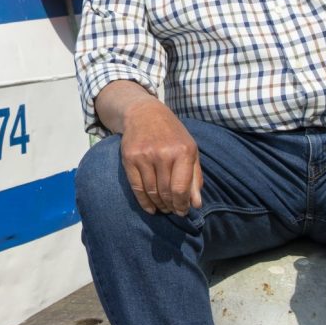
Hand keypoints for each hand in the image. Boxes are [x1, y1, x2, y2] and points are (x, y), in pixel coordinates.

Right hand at [119, 99, 202, 215]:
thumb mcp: (190, 150)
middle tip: (173, 211)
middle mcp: (163, 153)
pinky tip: (150, 208)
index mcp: (183, 151)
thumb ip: (195, 177)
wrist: (144, 113)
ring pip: (151, 192)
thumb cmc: (172, 134)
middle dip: (171, 206)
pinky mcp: (129, 158)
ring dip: (158, 205)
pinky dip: (144, 202)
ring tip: (163, 208)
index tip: (183, 211)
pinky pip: (136, 187)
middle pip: (166, 192)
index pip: (180, 189)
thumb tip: (196, 204)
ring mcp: (144, 156)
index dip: (182, 205)